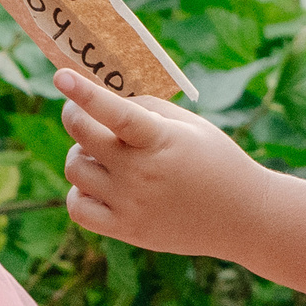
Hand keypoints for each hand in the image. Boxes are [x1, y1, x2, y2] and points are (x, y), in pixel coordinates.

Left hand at [56, 67, 263, 255]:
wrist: (243, 217)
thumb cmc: (217, 162)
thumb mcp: (191, 125)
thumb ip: (148, 109)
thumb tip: (104, 99)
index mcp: (160, 141)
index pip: (115, 114)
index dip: (85, 94)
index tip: (62, 76)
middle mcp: (141, 173)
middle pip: (83, 136)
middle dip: (74, 115)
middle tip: (78, 111)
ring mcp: (131, 204)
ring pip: (75, 168)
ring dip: (80, 154)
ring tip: (100, 153)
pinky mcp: (126, 229)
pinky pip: (77, 208)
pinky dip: (79, 192)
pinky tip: (98, 184)